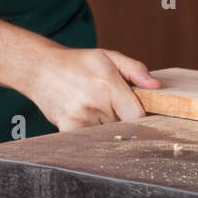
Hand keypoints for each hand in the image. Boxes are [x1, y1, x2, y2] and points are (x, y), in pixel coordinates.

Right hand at [27, 45, 160, 132]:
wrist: (41, 69)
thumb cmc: (77, 63)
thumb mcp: (108, 57)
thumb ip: (135, 69)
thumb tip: (156, 86)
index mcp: (107, 84)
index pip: (137, 115)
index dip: (141, 116)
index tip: (138, 112)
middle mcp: (94, 103)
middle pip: (124, 126)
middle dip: (123, 119)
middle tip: (113, 107)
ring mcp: (79, 119)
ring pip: (108, 135)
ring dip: (108, 127)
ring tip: (97, 109)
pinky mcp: (68, 130)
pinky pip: (91, 140)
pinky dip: (93, 133)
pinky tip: (87, 117)